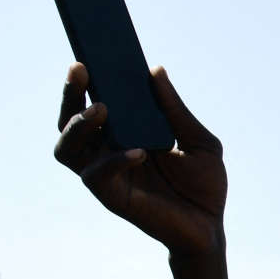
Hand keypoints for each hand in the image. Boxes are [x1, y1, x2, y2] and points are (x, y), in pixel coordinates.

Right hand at [54, 64, 225, 253]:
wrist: (211, 226)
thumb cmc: (203, 184)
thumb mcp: (199, 141)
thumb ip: (175, 110)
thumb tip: (155, 70)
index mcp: (125, 134)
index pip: (95, 102)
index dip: (85, 80)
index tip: (87, 52)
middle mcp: (107, 151)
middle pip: (69, 122)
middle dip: (70, 95)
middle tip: (81, 69)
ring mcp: (106, 174)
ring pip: (68, 148)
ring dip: (79, 125)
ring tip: (102, 109)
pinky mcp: (112, 197)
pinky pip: (98, 175)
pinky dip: (115, 160)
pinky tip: (139, 151)